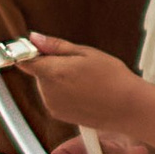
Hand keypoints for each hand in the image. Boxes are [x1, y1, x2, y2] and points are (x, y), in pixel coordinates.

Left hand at [23, 33, 145, 129]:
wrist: (128, 108)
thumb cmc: (113, 79)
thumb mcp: (86, 53)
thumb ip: (56, 46)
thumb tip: (35, 38)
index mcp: (54, 73)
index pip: (25, 61)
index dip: (26, 51)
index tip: (31, 47)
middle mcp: (49, 92)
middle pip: (39, 72)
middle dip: (52, 65)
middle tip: (77, 63)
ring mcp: (53, 106)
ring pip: (47, 85)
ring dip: (58, 79)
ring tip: (84, 79)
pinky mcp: (59, 115)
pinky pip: (54, 97)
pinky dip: (63, 92)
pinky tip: (84, 91)